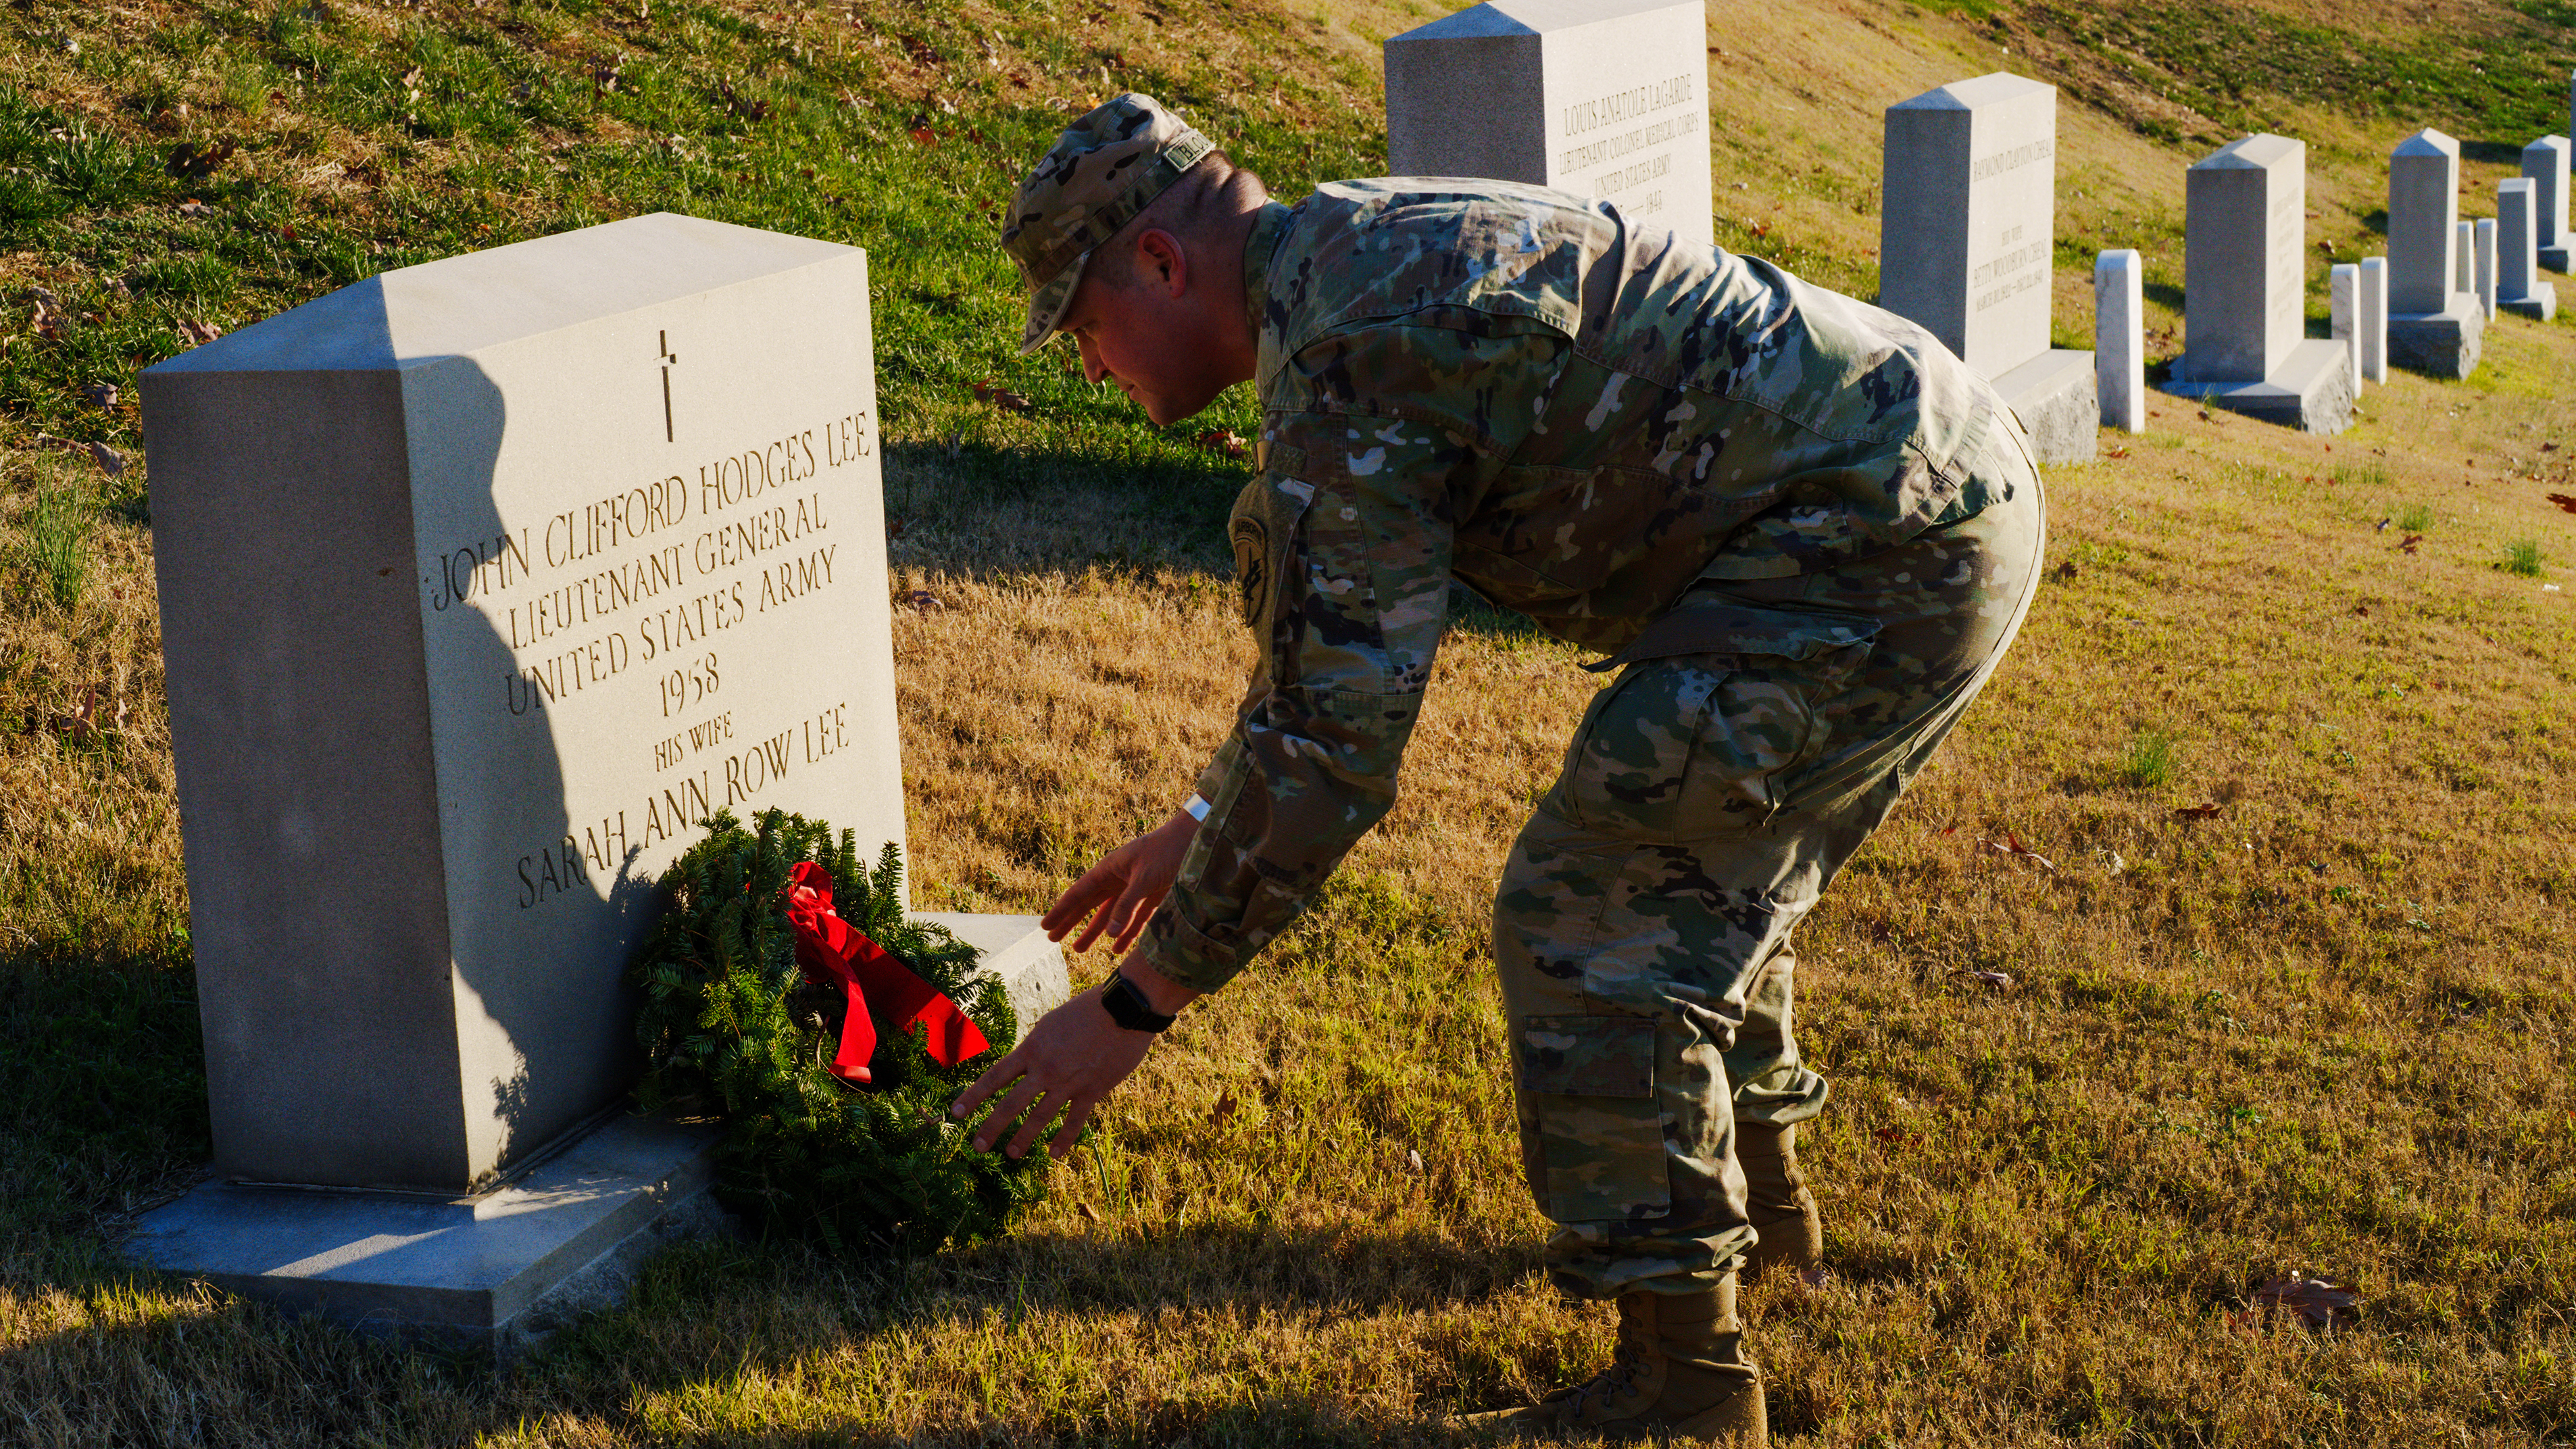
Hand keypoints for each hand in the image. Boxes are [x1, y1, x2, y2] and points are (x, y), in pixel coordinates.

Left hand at [950, 974, 1167, 1158]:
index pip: (995, 1077)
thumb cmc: (1087, 1009)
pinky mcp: (1092, 1091)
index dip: (973, 1096)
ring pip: (1039, 1117)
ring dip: (1022, 1139)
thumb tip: (1025, 1062)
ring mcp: (1068, 1083)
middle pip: (1010, 1104)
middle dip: (991, 1127)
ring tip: (1010, 1154)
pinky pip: (1074, 1122)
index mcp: (1032, 1049)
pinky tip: (1054, 1154)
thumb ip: (1036, 1046)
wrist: (1123, 1010)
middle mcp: (1045, 1070)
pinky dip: (1063, 1140)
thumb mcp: (1051, 1023)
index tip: (955, 1113)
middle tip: (977, 1145)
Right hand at [1042, 809, 1197, 955]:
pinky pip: (1134, 919)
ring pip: (1110, 916)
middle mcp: (1118, 879)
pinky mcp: (1152, 897)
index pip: (1079, 894)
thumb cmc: (1167, 851)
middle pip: (1089, 906)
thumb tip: (1109, 933)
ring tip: (1078, 949)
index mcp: (1109, 869)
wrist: (1196, 841)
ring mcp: (1134, 889)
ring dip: (1095, 933)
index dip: (1061, 911)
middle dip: (1071, 923)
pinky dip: (1125, 934)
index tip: (1044, 926)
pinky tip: (1116, 948)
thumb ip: (1127, 905)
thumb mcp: (1144, 878)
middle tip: (1052, 940)